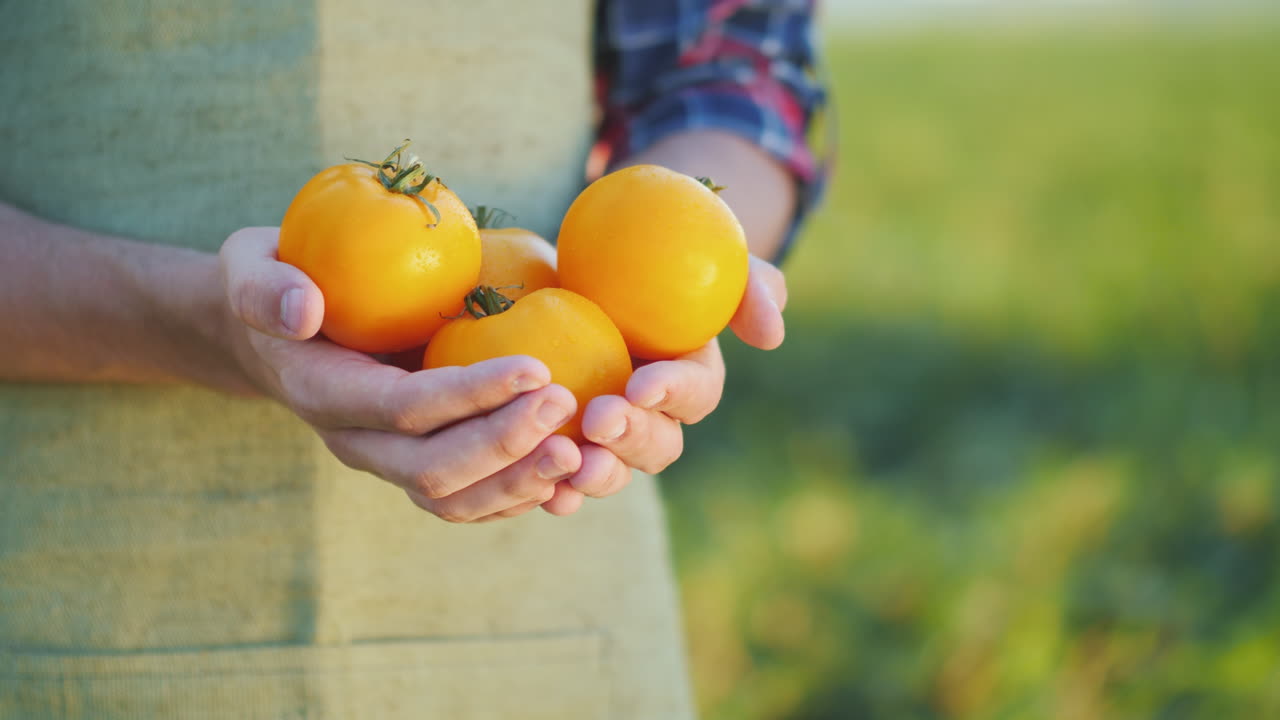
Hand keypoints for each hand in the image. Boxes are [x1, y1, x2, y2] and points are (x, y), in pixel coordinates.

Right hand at [218, 227, 584, 522]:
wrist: (277, 334)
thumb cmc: (278, 279)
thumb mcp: (251, 267)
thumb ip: (266, 287)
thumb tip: (304, 309)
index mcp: (325, 394)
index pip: (404, 408)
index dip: (470, 396)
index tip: (537, 368)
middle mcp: (358, 443)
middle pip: (435, 469)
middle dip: (506, 444)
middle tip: (568, 404)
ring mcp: (390, 462)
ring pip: (457, 498)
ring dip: (522, 481)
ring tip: (583, 451)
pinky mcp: (420, 464)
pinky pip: (472, 499)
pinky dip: (522, 493)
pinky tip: (573, 472)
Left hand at [540, 256, 787, 513]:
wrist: (578, 258)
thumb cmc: (652, 250)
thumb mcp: (707, 249)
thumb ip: (750, 285)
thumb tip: (771, 336)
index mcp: (689, 377)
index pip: (696, 394)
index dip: (673, 393)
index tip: (641, 384)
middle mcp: (652, 415)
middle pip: (658, 445)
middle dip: (631, 437)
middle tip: (599, 419)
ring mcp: (605, 435)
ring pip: (613, 471)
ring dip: (598, 474)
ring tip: (569, 461)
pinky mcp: (560, 441)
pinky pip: (562, 479)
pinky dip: (554, 490)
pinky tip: (543, 492)